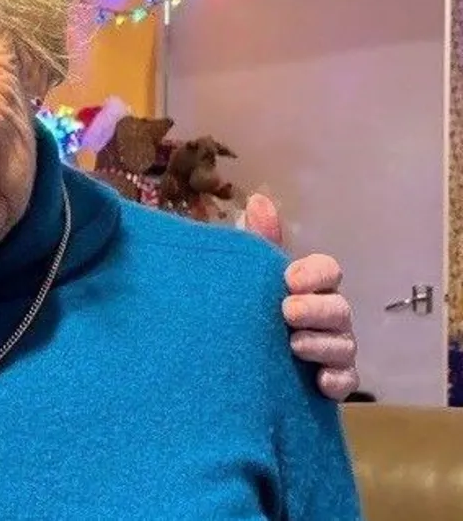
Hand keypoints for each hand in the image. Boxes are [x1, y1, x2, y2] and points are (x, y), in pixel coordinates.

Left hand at [243, 194, 359, 399]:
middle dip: (316, 309)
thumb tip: (258, 199)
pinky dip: (336, 380)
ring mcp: (333, 350)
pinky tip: (319, 381)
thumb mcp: (250, 275)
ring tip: (294, 344)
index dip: (314, 273)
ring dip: (322, 344)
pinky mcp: (331, 382)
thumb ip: (259, 240)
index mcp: (311, 286)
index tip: (289, 278)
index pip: (328, 270)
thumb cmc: (249, 309)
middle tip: (288, 311)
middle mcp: (328, 316)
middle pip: (339, 307)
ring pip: (344, 344)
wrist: (236, 363)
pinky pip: (345, 381)